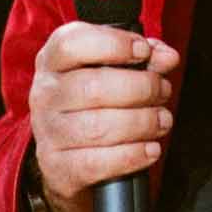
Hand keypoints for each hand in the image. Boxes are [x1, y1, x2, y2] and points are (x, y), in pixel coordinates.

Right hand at [27, 21, 179, 211]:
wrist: (66, 156)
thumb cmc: (93, 102)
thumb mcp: (113, 70)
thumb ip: (144, 58)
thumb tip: (167, 57)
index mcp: (53, 61)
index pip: (71, 43)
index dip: (113, 44)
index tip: (143, 51)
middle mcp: (45, 94)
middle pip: (94, 87)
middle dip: (141, 88)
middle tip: (162, 91)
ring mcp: (48, 132)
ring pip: (98, 127)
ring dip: (141, 123)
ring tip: (162, 120)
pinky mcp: (57, 167)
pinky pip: (96, 163)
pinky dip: (131, 156)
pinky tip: (150, 149)